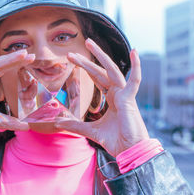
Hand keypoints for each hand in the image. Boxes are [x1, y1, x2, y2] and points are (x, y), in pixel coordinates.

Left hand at [54, 38, 148, 156]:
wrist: (130, 151)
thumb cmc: (115, 141)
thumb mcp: (90, 131)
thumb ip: (74, 125)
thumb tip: (57, 122)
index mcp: (112, 98)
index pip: (97, 78)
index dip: (86, 68)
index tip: (72, 60)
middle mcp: (118, 93)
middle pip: (100, 71)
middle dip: (86, 61)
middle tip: (71, 53)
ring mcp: (125, 94)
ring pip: (111, 70)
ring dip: (100, 56)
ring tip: (88, 42)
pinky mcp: (130, 99)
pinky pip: (135, 80)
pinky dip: (137, 66)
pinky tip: (134, 52)